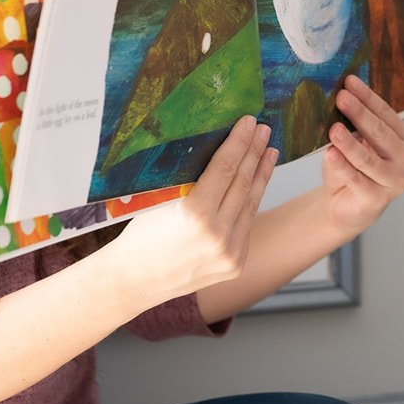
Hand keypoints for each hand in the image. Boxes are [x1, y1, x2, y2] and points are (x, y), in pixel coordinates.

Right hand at [112, 115, 277, 301]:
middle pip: (242, 183)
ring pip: (251, 204)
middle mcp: (217, 236)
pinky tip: (256, 183)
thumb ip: (193, 182)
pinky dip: (251, 201)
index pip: (225, 168)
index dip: (239, 142)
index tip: (250, 122)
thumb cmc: (141, 237)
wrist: (134, 281)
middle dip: (254, 152)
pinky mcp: (235, 264)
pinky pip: (246, 225)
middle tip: (264, 130)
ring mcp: (230, 253)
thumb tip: (219, 149)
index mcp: (195, 215)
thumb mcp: (162, 201)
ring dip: (261, 175)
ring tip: (269, 151)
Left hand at [320, 75, 403, 236]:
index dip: (367, 97)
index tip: (349, 81)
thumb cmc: (351, 167)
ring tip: (334, 129)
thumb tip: (339, 99)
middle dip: (359, 114)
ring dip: (350, 143)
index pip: (385, 113)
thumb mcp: (354, 141)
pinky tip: (330, 155)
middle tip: (341, 97)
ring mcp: (395, 181)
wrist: (345, 203)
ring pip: (368, 159)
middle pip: (380, 133)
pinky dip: (342, 167)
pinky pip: (357, 180)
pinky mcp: (377, 200)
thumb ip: (353, 125)